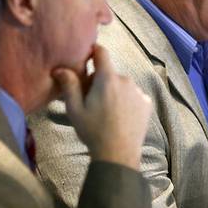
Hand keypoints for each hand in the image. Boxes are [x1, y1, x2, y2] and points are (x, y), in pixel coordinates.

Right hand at [53, 45, 151, 168]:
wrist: (118, 154)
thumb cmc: (93, 131)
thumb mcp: (75, 109)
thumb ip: (69, 85)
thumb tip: (60, 68)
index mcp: (107, 78)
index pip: (101, 52)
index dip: (93, 52)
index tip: (86, 59)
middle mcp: (126, 80)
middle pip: (110, 73)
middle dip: (101, 80)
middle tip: (92, 100)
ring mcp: (138, 91)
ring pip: (122, 85)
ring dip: (115, 91)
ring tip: (107, 112)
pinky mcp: (147, 103)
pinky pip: (134, 96)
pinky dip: (127, 101)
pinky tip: (120, 117)